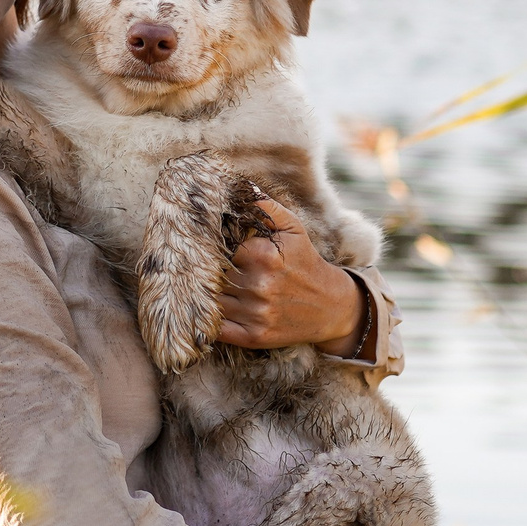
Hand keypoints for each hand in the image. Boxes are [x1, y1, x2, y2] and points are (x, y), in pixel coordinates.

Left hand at [214, 199, 367, 357]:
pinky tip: (206, 310)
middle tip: (196, 265)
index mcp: (264, 256)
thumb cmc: (306, 262)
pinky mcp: (254, 337)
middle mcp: (259, 286)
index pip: (218, 246)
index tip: (203, 244)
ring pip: (210, 300)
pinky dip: (207, 321)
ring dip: (204, 293)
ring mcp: (256, 314)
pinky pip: (216, 329)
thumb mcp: (293, 229)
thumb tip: (242, 188)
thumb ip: (266, 207)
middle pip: (211, 274)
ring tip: (201, 286)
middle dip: (204, 269)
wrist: (330, 306)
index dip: (209, 245)